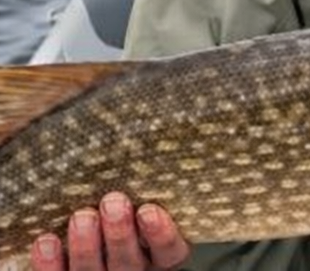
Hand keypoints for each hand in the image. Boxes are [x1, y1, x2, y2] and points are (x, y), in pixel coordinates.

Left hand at [30, 193, 190, 270]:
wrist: (97, 240)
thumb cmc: (127, 209)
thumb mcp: (145, 203)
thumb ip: (146, 189)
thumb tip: (141, 145)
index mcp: (159, 257)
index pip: (169, 251)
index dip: (160, 234)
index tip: (149, 210)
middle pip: (128, 263)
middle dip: (119, 234)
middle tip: (113, 202)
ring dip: (85, 247)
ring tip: (81, 216)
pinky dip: (50, 264)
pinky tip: (45, 241)